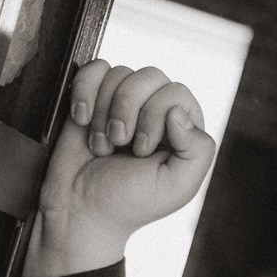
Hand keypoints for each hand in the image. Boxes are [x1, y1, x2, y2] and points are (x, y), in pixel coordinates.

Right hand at [21, 62, 216, 276]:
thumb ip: (197, 151)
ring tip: (102, 145)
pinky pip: (95, 68)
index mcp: (183, 131)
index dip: (155, 116)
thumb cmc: (129, 203)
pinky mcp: (95, 95)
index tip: (141, 151)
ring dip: (105, 111)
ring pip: (121, 73)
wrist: (79, 208)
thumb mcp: (176, 187)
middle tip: (119, 144)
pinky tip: (82, 120)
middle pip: (150, 76)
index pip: (177, 94)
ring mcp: (125, 101)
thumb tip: (178, 111)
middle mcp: (157, 111)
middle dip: (128, 110)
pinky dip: (84, 92)